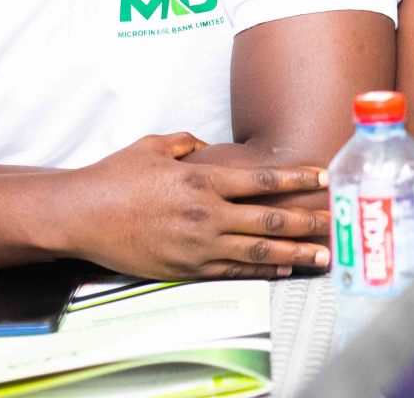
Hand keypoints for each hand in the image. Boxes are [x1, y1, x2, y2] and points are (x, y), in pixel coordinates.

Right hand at [53, 133, 334, 280]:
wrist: (80, 215)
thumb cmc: (114, 176)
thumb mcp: (153, 145)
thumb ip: (186, 143)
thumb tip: (203, 147)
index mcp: (202, 179)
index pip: (262, 178)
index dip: (296, 178)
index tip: (323, 176)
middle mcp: (206, 213)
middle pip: (269, 218)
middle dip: (306, 221)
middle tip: (333, 222)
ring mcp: (197, 245)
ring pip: (257, 250)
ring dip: (294, 252)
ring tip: (321, 255)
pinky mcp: (185, 269)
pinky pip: (233, 270)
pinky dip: (261, 269)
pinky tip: (282, 268)